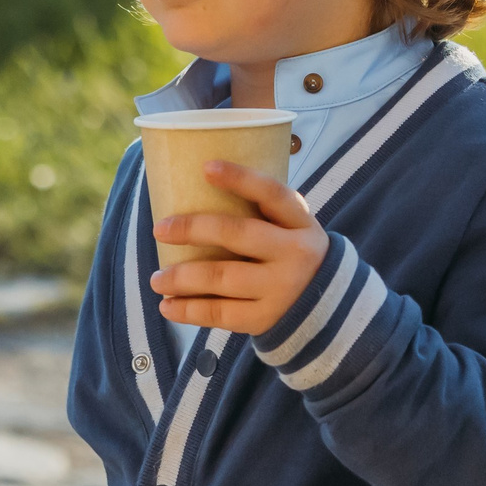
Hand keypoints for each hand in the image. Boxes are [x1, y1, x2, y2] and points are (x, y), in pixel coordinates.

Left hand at [149, 162, 327, 335]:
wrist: (328, 307)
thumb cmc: (291, 256)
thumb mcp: (291, 229)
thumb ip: (260, 214)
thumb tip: (195, 192)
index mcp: (300, 222)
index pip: (272, 194)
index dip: (241, 178)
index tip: (206, 167)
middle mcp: (295, 253)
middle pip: (237, 234)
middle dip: (193, 229)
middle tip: (159, 230)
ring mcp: (281, 288)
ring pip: (222, 277)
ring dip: (181, 277)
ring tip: (156, 279)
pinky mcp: (266, 318)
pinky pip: (221, 313)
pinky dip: (189, 310)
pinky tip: (167, 306)